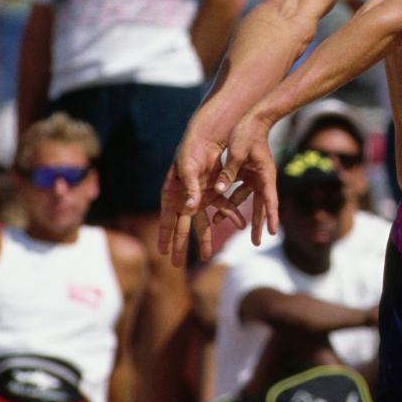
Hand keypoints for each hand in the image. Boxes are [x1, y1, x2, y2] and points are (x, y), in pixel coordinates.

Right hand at [158, 131, 228, 267]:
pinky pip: (223, 208)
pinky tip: (240, 225)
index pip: (168, 219)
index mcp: (173, 193)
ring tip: (205, 256)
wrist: (209, 136)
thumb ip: (190, 188)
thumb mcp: (189, 168)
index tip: (161, 253)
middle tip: (176, 265)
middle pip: (182, 226)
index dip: (165, 236)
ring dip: (205, 239)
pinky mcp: (215, 192)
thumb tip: (190, 209)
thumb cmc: (192, 150)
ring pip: (202, 223)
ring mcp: (200, 196)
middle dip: (180, 246)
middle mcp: (185, 198)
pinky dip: (230, 216)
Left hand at [212, 112, 278, 250]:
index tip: (274, 232)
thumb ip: (228, 173)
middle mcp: (262, 178)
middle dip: (258, 225)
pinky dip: (231, 201)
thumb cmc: (247, 133)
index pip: (270, 200)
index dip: (272, 216)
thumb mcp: (237, 152)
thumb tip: (218, 192)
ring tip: (227, 228)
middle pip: (261, 205)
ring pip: (247, 200)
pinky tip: (219, 212)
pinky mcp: (247, 173)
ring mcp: (255, 176)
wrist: (254, 118)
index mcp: (264, 174)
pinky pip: (239, 190)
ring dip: (238, 214)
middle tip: (257, 243)